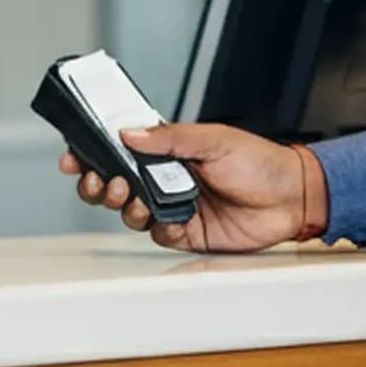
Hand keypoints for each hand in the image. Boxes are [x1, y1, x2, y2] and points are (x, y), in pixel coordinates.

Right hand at [61, 123, 307, 252]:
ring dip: (122, 204)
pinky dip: (154, 227)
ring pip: (130, 211)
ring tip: (130, 195)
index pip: (122, 150)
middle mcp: (167, 179)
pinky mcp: (187, 232)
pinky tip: (163, 218)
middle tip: (100, 179)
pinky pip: (157, 233)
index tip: (74, 154)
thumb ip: (170, 138)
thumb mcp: (213, 139)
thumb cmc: (260, 162)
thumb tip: (130, 132)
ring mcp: (175, 206)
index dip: (95, 153)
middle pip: (115, 183)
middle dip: (98, 182)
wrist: (291, 197)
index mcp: (171, 151)